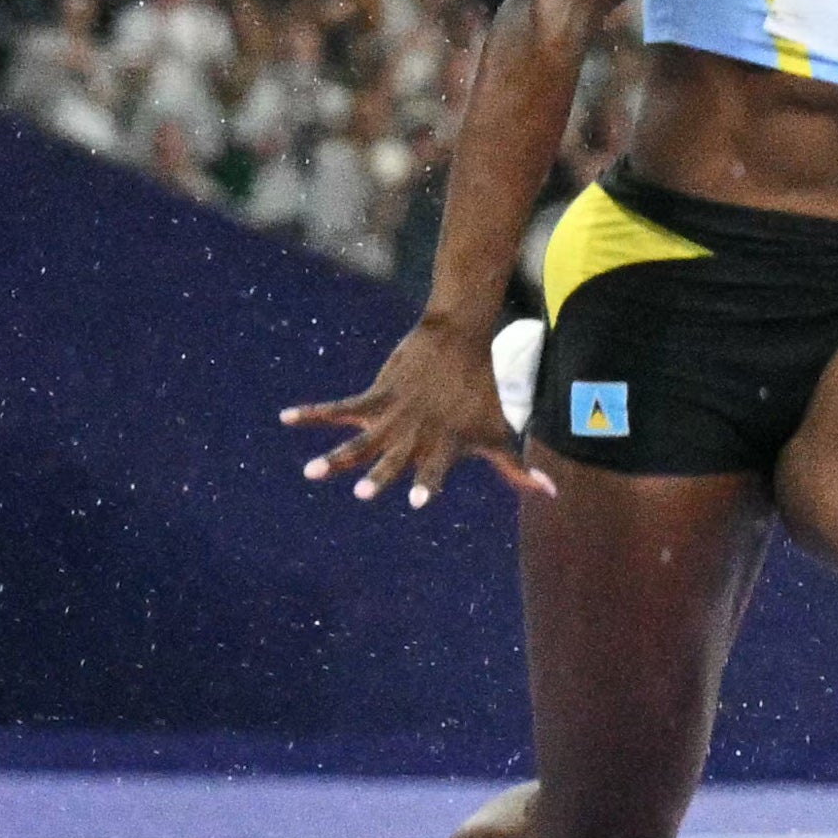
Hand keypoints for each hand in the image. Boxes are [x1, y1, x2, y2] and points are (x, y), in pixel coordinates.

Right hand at [282, 316, 556, 509]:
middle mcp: (416, 433)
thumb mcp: (502, 432)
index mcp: (444, 446)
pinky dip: (311, 414)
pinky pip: (339, 407)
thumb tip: (552, 494)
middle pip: (392, 459)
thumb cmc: (484, 391)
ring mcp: (394, 413)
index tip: (414, 500)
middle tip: (361, 491)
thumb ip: (518, 470)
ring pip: (359, 439)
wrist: (460, 337)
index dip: (425, 484)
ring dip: (335, 456)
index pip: (434, 472)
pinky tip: (285, 418)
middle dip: (377, 474)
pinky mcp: (377, 394)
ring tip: (310, 472)